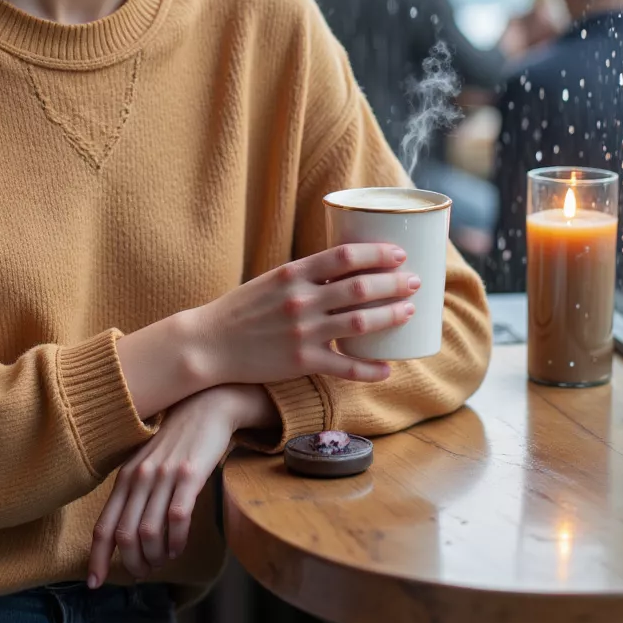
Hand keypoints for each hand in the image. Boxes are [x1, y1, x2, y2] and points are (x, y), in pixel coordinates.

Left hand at [87, 387, 254, 587]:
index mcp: (124, 478)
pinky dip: (176, 541)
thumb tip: (127, 537)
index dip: (97, 558)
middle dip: (133, 564)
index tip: (95, 583)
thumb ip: (135, 495)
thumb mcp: (146, 465)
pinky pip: (177, 518)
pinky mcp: (190, 475)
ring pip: (148, 532)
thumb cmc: (177, 442)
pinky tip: (179, 547)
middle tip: (144, 573)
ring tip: (164, 560)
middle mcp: (139, 477)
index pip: (103, 527)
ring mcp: (163, 476)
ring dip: (156, 556)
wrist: (207, 407)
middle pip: (124, 535)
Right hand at [187, 242, 419, 390]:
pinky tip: (387, 369)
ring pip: (360, 322)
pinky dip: (369, 369)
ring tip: (409, 312)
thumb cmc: (241, 309)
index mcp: (293, 274)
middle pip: (360, 287)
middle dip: (394, 283)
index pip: (344, 256)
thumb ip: (306, 275)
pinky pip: (345, 366)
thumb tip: (344, 269)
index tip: (399, 254)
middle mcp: (301, 300)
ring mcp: (303, 332)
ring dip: (391, 316)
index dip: (377, 253)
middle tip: (413, 282)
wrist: (209, 343)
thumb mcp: (272, 280)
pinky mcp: (302, 362)